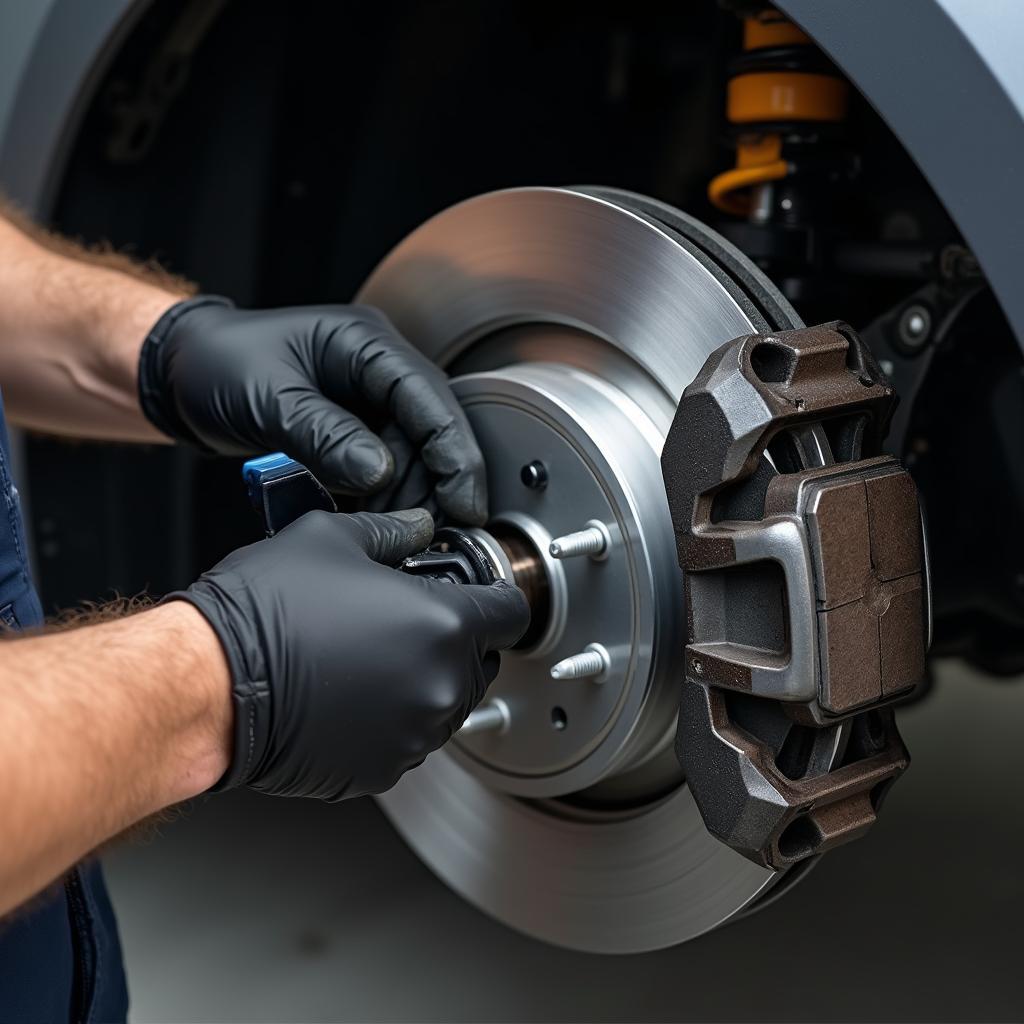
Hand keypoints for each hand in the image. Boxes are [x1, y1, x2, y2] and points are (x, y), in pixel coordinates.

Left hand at [138, 298, 486, 523]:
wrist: (181, 372)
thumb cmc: (218, 364)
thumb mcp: (271, 399)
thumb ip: (327, 435)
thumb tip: (381, 473)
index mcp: (366, 345)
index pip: (431, 400)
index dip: (455, 455)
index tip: (464, 504)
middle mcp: (376, 369)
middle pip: (431, 431)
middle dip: (435, 484)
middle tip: (435, 532)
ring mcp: (366, 398)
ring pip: (412, 454)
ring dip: (408, 496)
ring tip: (397, 534)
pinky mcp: (352, 426)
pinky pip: (384, 464)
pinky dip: (383, 496)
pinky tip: (375, 522)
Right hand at [171, 508, 528, 799]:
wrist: (213, 684)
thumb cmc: (265, 611)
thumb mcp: (332, 539)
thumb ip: (392, 532)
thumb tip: (417, 527)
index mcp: (444, 626)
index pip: (511, 613)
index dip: (496, 597)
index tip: (480, 594)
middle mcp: (439, 686)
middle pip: (482, 661)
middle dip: (458, 639)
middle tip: (408, 620)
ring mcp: (413, 735)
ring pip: (447, 703)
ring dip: (426, 680)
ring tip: (372, 656)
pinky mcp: (383, 768)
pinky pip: (409, 738)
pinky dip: (394, 719)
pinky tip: (353, 693)